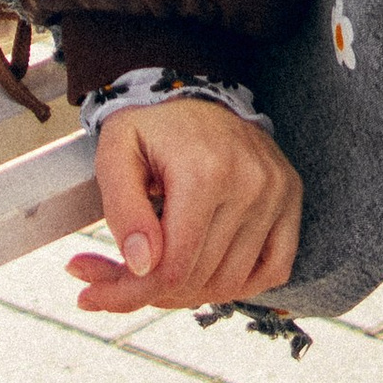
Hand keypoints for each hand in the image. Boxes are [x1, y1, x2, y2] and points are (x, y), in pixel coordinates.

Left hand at [66, 100, 302, 315]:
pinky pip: (273, 269)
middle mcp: (250, 183)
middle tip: (112, 283)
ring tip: (155, 274)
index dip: (132, 293)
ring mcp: (276, 192)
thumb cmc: (149, 123)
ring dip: (191, 292)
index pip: (174, 266)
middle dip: (150, 292)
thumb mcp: (116, 153)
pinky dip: (238, 284)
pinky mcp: (290, 197)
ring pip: (233, 282)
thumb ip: (124, 209)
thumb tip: (142, 267)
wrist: (193, 87)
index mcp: (205, 171)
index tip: (93, 295)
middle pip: (201, 279)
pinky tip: (204, 271)